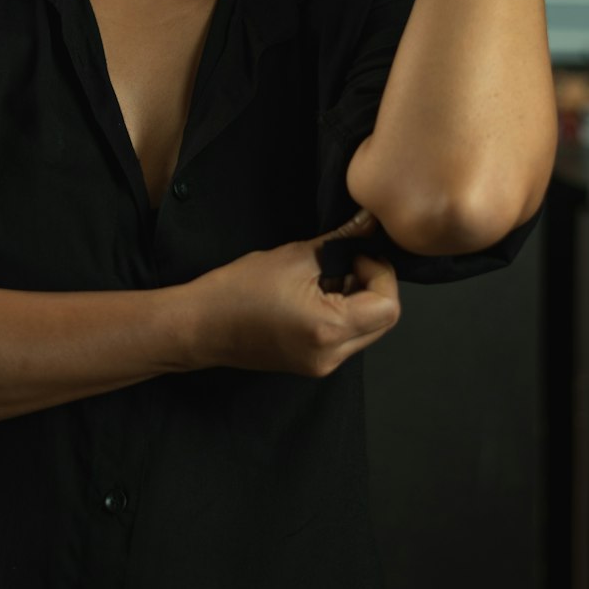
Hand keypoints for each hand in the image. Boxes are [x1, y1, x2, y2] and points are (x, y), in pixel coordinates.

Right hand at [192, 211, 400, 378]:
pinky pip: (347, 340)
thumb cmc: (237, 290)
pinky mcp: (312, 365)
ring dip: (358, 301)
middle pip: (383, 321)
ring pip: (368, 331)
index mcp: (329, 329)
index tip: (353, 255)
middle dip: (373, 286)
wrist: (200, 325)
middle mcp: (332, 356)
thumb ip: (339, 241)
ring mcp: (322, 365)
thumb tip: (369, 222)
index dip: (379, 272)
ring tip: (323, 280)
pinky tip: (314, 297)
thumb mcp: (293, 256)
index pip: (388, 306)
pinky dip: (343, 315)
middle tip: (343, 264)